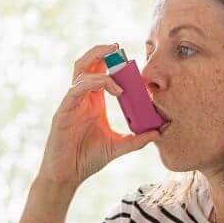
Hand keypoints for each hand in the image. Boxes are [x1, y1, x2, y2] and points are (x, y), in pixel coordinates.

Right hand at [36, 43, 163, 191]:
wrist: (68, 176)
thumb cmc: (87, 159)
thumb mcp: (117, 147)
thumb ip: (137, 139)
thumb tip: (159, 132)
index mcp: (93, 102)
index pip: (101, 72)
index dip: (112, 61)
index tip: (131, 57)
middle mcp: (82, 98)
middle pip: (87, 64)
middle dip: (101, 51)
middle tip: (118, 46)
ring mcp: (72, 103)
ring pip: (80, 70)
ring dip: (98, 61)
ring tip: (117, 64)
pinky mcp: (64, 111)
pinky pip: (77, 89)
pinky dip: (96, 83)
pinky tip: (114, 89)